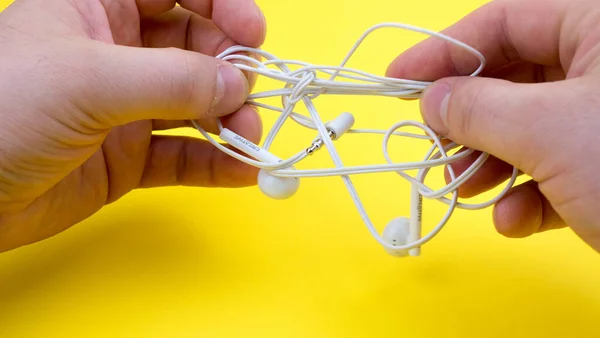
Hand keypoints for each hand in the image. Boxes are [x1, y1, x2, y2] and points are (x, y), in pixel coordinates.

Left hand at [0, 0, 265, 251]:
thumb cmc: (0, 113)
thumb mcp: (87, 80)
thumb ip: (169, 79)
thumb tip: (235, 86)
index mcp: (98, 9)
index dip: (220, 4)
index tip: (252, 34)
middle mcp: (118, 54)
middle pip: (196, 49)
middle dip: (230, 71)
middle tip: (248, 98)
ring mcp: (126, 109)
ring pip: (196, 105)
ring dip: (231, 120)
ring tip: (250, 138)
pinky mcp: (128, 158)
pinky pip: (184, 155)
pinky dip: (216, 163)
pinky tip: (243, 171)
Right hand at [387, 0, 599, 251]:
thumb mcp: (548, 131)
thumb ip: (477, 108)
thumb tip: (432, 101)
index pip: (503, 20)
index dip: (442, 51)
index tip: (398, 81)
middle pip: (511, 79)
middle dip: (467, 121)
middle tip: (433, 148)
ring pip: (528, 127)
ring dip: (490, 164)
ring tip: (465, 191)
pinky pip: (556, 166)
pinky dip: (529, 195)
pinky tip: (517, 220)